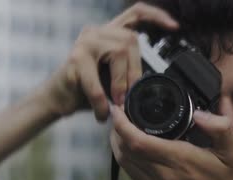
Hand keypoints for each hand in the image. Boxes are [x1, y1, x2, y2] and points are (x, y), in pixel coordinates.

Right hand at [37, 3, 178, 121]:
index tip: (174, 27)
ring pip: (118, 53)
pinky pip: (97, 82)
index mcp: (109, 33)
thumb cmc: (86, 89)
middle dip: (134, 70)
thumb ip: (130, 69)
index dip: (156, 16)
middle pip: (131, 40)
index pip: (136, 13)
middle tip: (128, 95)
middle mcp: (97, 32)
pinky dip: (101, 102)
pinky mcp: (75, 59)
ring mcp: (85, 43)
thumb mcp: (114, 77)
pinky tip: (102, 113)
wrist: (58, 99)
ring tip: (116, 103)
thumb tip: (151, 80)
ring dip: (120, 84)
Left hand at [109, 106, 232, 179]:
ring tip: (120, 126)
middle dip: (116, 129)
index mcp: (178, 160)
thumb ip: (220, 128)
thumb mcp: (232, 153)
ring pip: (124, 162)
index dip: (122, 124)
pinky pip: (131, 173)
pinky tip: (130, 147)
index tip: (118, 109)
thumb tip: (200, 114)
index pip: (137, 141)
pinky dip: (124, 157)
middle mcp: (162, 173)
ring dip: (117, 143)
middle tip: (119, 112)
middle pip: (124, 150)